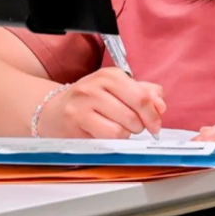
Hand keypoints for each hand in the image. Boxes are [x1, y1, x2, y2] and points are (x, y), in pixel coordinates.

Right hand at [30, 70, 165, 138]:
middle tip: (134, 126)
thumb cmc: (90, 101)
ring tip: (116, 128)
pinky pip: (107, 137)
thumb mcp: (117, 90)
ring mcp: (83, 104)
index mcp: (110, 75)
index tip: (155, 124)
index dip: (153, 114)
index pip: (143, 97)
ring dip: (125, 134)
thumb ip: (143, 93)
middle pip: (134, 114)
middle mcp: (95, 86)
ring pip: (122, 128)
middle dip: (140, 125)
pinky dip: (112, 140)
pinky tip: (105, 134)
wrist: (53, 111)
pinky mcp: (75, 122)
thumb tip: (161, 105)